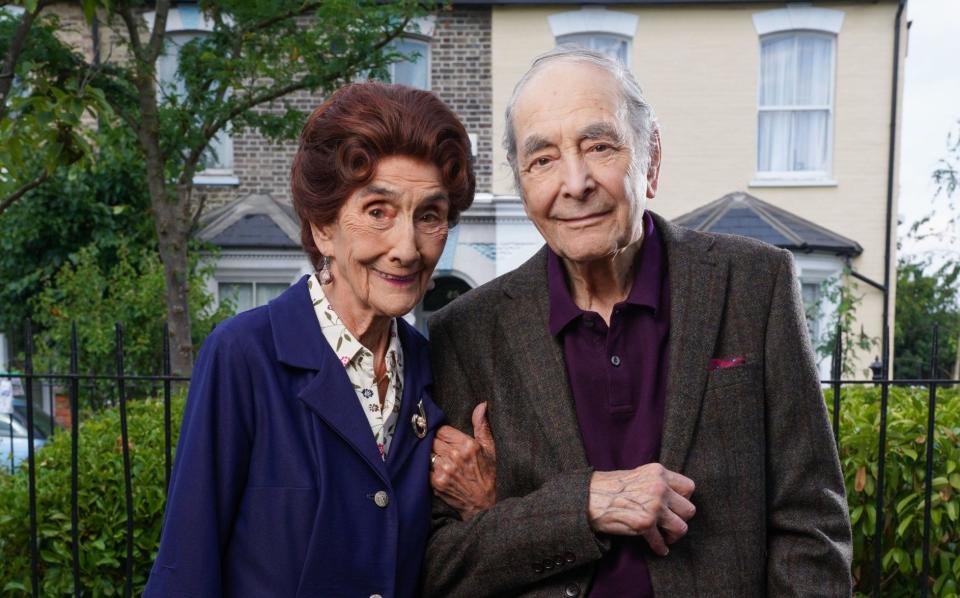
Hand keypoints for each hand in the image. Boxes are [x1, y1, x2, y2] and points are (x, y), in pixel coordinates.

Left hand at [430, 402, 495, 520]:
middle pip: (432, 440)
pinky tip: (438, 471)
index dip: (443, 434)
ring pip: (427, 454)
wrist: (484, 504)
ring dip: (431, 456)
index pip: (442, 429)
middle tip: (443, 450)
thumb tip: (481, 405)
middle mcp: (455, 456)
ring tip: (440, 461)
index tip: (446, 439)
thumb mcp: (490, 449)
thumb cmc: (488, 475)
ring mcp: (444, 470)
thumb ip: (482, 426)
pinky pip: (425, 468)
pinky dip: (428, 468)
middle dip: (436, 444)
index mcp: (467, 445)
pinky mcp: (437, 483)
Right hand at [587, 463, 695, 555]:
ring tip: (665, 536)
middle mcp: (659, 488)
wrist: (587, 497)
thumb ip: (655, 482)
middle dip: (680, 519)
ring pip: (681, 528)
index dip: (683, 499)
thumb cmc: (607, 487)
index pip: (689, 487)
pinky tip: (658, 549)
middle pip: (689, 509)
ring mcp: (654, 506)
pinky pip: (662, 543)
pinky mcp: (645, 524)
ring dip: (673, 535)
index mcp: (658, 473)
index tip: (675, 506)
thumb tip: (670, 497)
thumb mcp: (636, 474)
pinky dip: (660, 548)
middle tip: (670, 523)